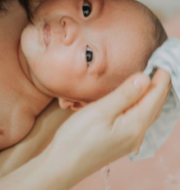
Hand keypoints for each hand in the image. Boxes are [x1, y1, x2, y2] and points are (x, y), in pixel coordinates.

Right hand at [50, 70, 170, 181]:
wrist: (63, 165)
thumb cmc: (78, 137)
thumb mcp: (101, 111)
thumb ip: (125, 94)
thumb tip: (145, 78)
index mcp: (135, 124)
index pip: (156, 95)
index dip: (161, 77)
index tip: (163, 60)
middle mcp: (138, 134)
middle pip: (156, 104)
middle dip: (160, 84)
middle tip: (161, 65)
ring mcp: (131, 139)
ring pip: (150, 112)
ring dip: (154, 95)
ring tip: (154, 79)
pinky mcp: (122, 141)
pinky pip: (141, 119)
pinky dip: (145, 105)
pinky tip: (140, 100)